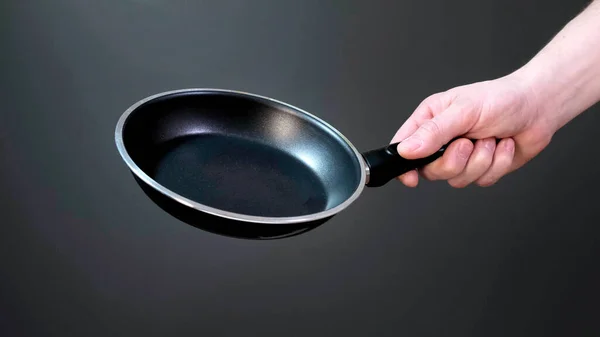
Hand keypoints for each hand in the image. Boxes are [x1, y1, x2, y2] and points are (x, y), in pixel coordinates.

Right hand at [391, 73, 554, 187]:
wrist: (539, 107)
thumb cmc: (501, 99)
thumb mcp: (463, 110)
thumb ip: (433, 131)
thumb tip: (406, 150)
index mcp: (429, 121)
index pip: (403, 148)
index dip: (403, 166)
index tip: (411, 178)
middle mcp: (442, 141)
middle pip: (431, 171)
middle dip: (455, 161)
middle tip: (468, 142)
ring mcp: (461, 157)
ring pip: (457, 179)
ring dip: (481, 161)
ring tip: (490, 138)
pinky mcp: (482, 168)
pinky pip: (481, 180)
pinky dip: (497, 164)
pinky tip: (503, 145)